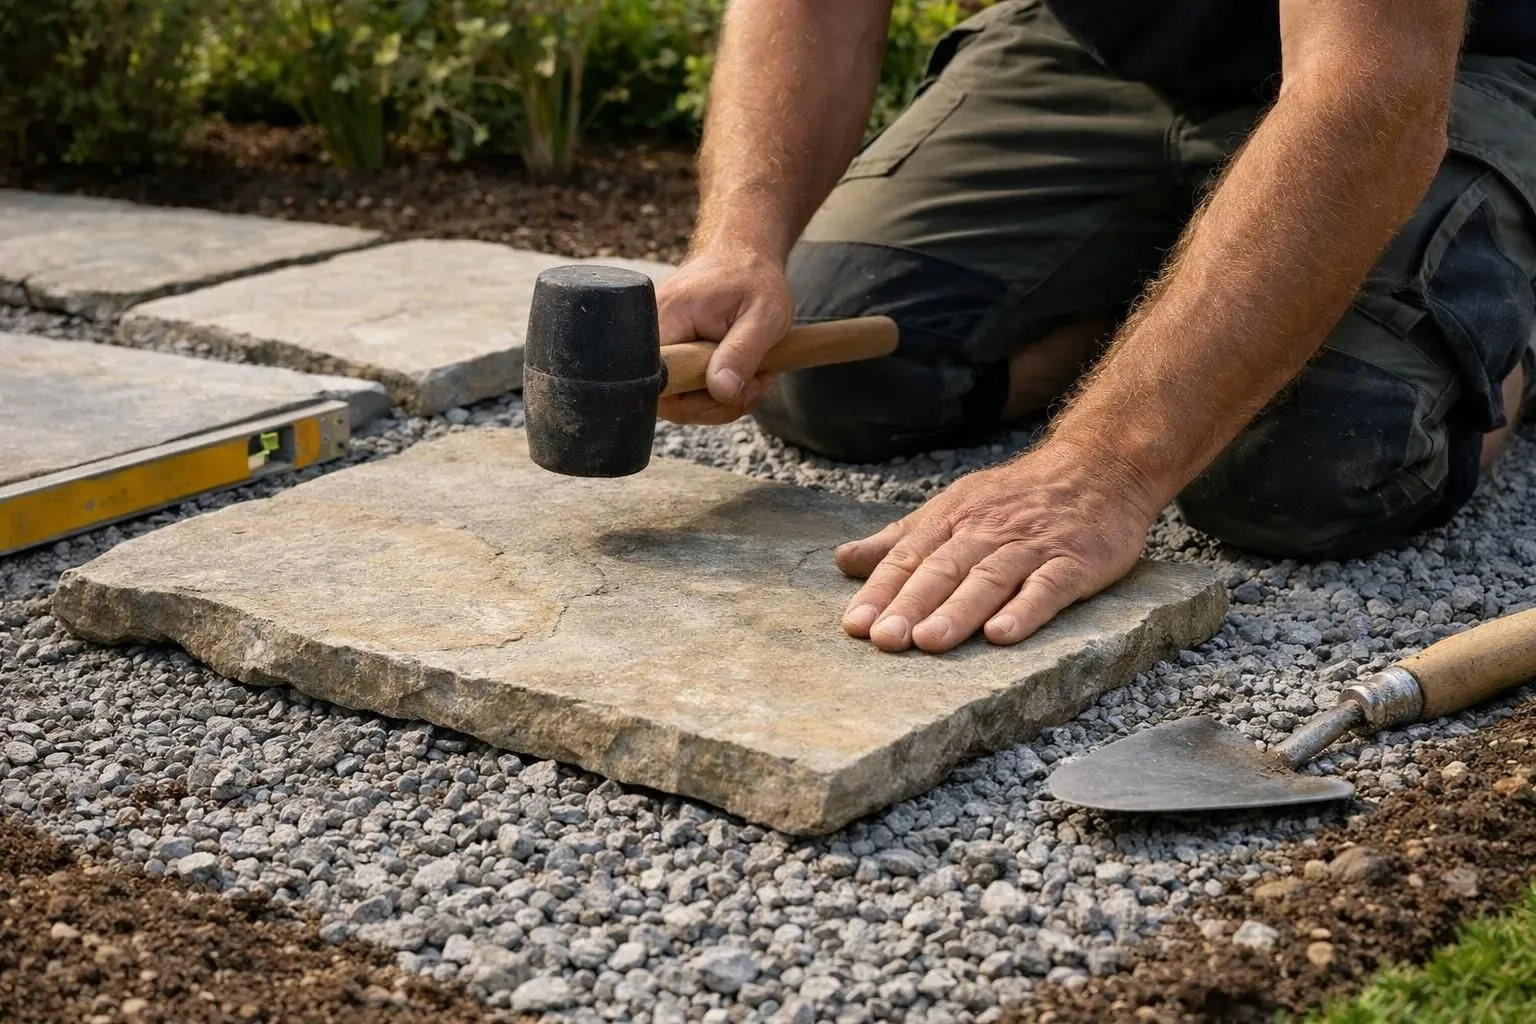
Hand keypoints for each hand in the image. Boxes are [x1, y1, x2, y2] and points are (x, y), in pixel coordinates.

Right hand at [655, 247, 793, 425]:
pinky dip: (715, 391)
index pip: (659, 382)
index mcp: (670, 317)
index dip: (693, 401)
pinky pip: (684, 389)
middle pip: (668, 399)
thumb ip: (742, 353)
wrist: (745, 257)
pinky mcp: (670, 353)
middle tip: (757, 383)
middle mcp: (653, 332)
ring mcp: (659, 344)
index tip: (734, 389)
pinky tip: (740, 373)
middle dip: (716, 405)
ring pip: (678, 399)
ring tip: (755, 375)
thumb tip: (722, 391)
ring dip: (721, 400)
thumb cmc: (755, 280)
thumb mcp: (764, 316)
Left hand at [834, 441, 1162, 652]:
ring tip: (928, 642)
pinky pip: (1047, 587)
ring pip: (988, 579)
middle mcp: (987, 532)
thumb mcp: (954, 507)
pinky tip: (1002, 635)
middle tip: (883, 640)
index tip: (854, 626)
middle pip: (943, 570)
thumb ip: (901, 539)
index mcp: (953, 519)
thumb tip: (845, 560)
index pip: (909, 557)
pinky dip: (1025, 610)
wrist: (1099, 466)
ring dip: (957, 611)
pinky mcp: (1074, 562)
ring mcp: (1032, 546)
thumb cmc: (1018, 496)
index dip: (881, 591)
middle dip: (910, 606)